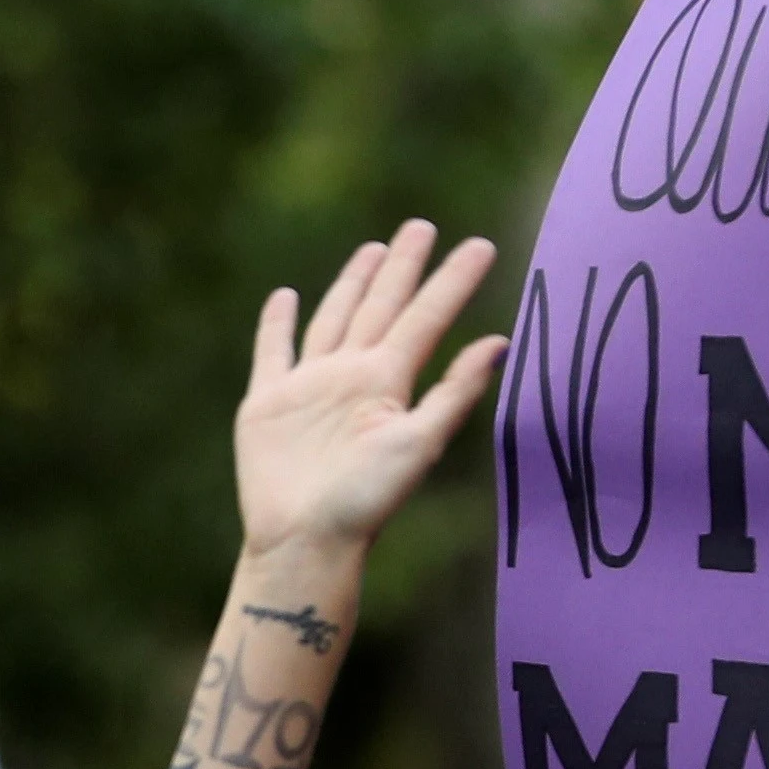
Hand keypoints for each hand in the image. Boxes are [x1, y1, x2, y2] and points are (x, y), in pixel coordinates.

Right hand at [233, 222, 506, 561]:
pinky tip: (285, 297)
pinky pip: (272, 353)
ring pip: (333, 320)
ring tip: (372, 251)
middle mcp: (351, 377)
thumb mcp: (419, 443)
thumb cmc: (366, 502)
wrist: (306, 541)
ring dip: (351, 285)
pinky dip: (276, 325)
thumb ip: (454, 392)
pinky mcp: (267, 403)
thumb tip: (502, 343)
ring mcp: (308, 387)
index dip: (452, 282)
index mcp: (388, 383)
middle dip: (401, 268)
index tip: (480, 246)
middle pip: (381, 307)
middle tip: (420, 227)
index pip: (426, 318)